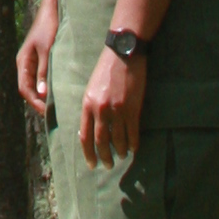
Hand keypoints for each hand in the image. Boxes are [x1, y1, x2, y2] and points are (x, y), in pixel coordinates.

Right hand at [16, 2, 58, 110]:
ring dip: (43, 95)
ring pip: (34, 84)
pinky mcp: (41, 58)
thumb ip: (44, 71)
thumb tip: (41, 94)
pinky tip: (58, 92)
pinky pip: (41, 77)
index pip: (24, 89)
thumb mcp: (47, 50)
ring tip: (56, 106)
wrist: (52, 8)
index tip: (47, 112)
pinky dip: (47, 86)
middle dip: (38, 102)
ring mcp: (32, 61)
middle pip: (28, 89)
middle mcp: (25, 63)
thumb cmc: (49, 27)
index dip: (34, 102)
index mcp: (23, 61)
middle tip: (53, 114)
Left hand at [79, 49, 145, 165]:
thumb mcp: (91, 88)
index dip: (88, 152)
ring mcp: (117, 109)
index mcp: (87, 104)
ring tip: (122, 157)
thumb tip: (90, 127)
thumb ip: (90, 107)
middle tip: (107, 165)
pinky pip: (132, 132)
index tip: (91, 163)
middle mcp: (100, 109)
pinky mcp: (132, 107)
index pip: (84, 136)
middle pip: (100, 141)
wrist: (123, 53)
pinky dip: (133, 143)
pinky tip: (134, 149)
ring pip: (117, 139)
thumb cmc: (106, 69)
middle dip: (103, 157)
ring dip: (120, 151)